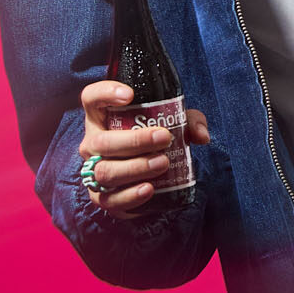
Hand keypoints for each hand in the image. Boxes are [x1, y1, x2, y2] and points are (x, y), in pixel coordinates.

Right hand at [76, 81, 210, 217]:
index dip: (105, 93)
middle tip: (164, 138)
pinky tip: (149, 189)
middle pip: (102, 141)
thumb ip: (189, 122)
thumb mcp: (174, 123)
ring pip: (105, 170)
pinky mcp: (101, 196)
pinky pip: (108, 199)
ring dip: (135, 168)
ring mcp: (92, 171)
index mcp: (102, 117)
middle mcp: (92, 143)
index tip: (130, 94)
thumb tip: (201, 136)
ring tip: (163, 163)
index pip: (91, 98)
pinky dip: (129, 196)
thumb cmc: (155, 140)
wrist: (148, 176)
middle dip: (135, 140)